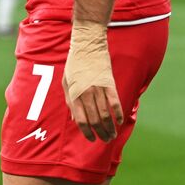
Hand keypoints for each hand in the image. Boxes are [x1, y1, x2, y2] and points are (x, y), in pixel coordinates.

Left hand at [63, 22, 122, 141]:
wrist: (87, 44)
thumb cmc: (74, 63)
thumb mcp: (66, 82)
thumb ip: (69, 101)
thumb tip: (74, 119)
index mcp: (74, 94)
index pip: (81, 120)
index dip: (86, 133)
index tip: (91, 139)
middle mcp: (86, 94)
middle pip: (95, 120)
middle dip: (100, 133)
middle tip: (105, 141)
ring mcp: (99, 89)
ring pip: (106, 114)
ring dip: (109, 127)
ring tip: (112, 135)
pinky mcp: (110, 83)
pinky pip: (115, 102)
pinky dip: (118, 114)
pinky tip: (119, 121)